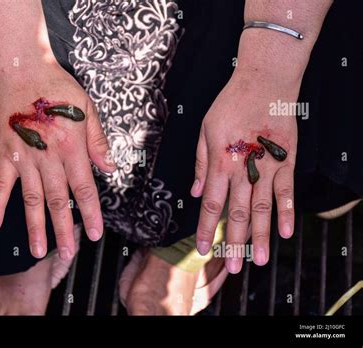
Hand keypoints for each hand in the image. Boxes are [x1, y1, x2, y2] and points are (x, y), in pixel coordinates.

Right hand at [0, 59, 114, 260]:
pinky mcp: (5, 155)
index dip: (91, 213)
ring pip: (31, 200)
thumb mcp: (88, 110)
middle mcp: (48, 159)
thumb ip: (98, 141)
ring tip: (39, 250)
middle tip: (68, 254)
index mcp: (71, 148)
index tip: (96, 234)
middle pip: (58, 201)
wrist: (23, 73)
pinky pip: (0, 185)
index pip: (84, 189)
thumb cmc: (58, 90)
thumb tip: (110, 168)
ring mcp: (24, 159)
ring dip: (36, 226)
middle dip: (65, 230)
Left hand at [191, 73, 297, 272]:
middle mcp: (242, 169)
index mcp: (219, 162)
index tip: (203, 250)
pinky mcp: (286, 159)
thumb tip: (195, 192)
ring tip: (259, 262)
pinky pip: (286, 191)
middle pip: (236, 214)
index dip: (205, 229)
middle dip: (233, 243)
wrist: (264, 80)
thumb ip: (201, 163)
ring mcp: (267, 166)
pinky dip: (285, 211)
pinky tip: (285, 232)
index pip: (211, 204)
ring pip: (262, 209)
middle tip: (232, 269)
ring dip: (261, 237)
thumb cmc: (231, 102)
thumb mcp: (205, 130)